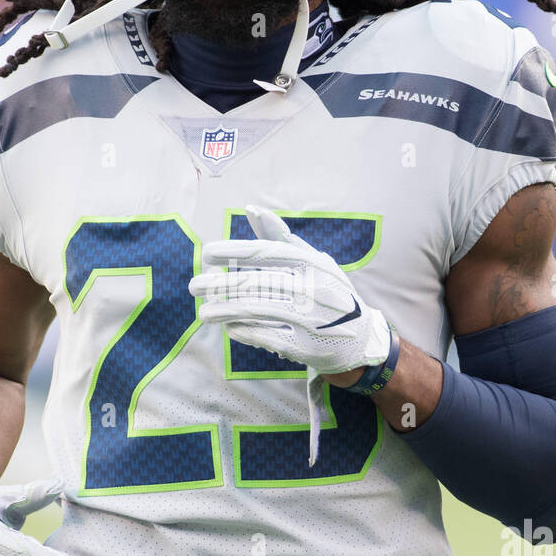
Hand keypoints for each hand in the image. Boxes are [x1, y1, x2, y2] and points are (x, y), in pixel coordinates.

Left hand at [189, 205, 391, 374]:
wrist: (361, 339)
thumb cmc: (330, 292)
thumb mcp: (315, 261)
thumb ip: (282, 237)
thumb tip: (252, 209)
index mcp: (312, 264)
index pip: (265, 253)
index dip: (233, 252)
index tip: (207, 253)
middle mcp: (312, 289)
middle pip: (255, 284)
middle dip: (219, 285)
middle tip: (194, 286)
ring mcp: (310, 319)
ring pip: (257, 311)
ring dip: (224, 311)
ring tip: (203, 312)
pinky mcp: (306, 346)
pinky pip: (266, 337)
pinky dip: (243, 331)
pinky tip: (228, 327)